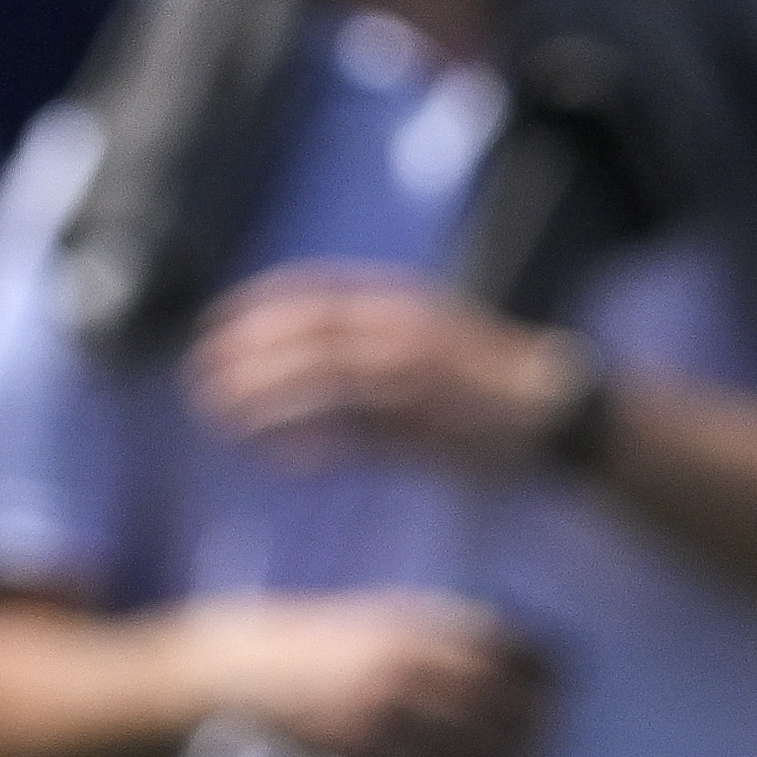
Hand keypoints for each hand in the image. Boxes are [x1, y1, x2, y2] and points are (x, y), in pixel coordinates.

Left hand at [186, 268, 583, 466]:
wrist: (557, 417)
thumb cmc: (478, 394)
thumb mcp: (417, 363)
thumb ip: (359, 377)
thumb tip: (297, 413)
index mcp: (404, 305)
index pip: (315, 294)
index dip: (258, 307)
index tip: (213, 325)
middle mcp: (407, 332)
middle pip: (310, 334)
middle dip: (248, 353)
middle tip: (198, 376)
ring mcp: (418, 377)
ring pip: (324, 376)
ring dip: (266, 394)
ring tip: (219, 416)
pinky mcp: (427, 422)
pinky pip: (355, 430)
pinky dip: (313, 442)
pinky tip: (280, 462)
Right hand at [204, 590, 558, 756]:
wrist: (195, 692)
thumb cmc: (277, 654)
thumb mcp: (350, 620)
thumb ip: (413, 632)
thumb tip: (490, 653)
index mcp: (402, 625)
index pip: (502, 647)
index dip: (541, 674)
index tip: (560, 693)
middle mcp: (397, 669)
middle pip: (500, 711)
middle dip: (532, 740)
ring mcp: (375, 720)